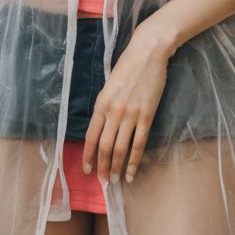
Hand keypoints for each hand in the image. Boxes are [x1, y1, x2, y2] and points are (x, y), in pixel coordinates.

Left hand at [83, 20, 173, 186]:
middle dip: (101, 166)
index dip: (87, 155)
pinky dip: (135, 160)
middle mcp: (113, 111)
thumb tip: (103, 124)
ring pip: (120, 148)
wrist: (148, 53)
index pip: (90, 136)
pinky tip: (132, 172)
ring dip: (116, 167)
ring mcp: (131, 115)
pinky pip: (139, 143)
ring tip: (115, 181)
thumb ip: (105, 105)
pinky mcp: (147, 115)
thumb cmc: (128, 66)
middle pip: (104, 146)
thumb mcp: (109, 85)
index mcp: (101, 103)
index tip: (86, 169)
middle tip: (102, 181)